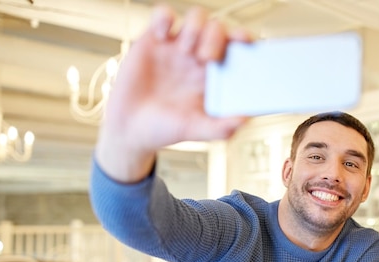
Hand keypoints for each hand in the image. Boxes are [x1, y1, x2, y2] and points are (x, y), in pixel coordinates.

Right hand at [96, 5, 250, 181]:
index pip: (238, 48)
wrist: (131, 129)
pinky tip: (163, 36)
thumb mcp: (196, 131)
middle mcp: (199, 57)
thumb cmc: (166, 129)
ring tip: (186, 51)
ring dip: (196, 28)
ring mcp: (176, 47)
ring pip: (197, 17)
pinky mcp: (153, 40)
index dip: (245, 39)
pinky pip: (162, 14)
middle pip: (219, 29)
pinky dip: (165, 17)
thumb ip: (221, 128)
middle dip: (217, 37)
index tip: (247, 42)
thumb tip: (245, 119)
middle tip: (206, 59)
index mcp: (215, 75)